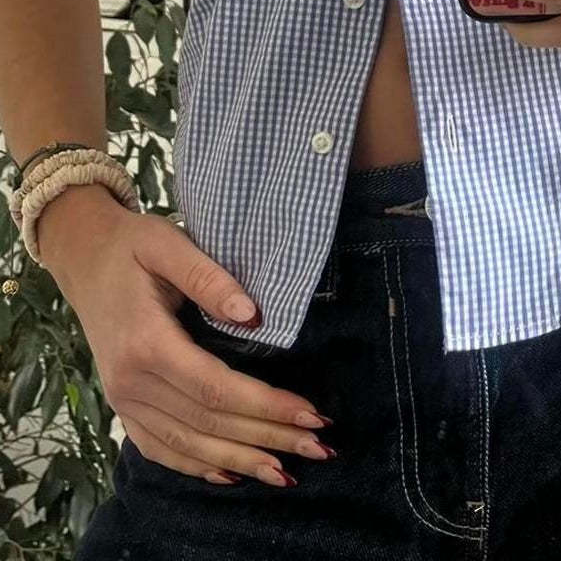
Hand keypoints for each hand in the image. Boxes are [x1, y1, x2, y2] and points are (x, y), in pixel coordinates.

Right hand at [40, 189, 333, 486]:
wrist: (83, 256)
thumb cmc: (131, 245)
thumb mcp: (167, 244)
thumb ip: (208, 278)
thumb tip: (252, 314)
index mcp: (146, 343)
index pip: (216, 387)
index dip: (266, 406)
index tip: (311, 414)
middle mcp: (131, 382)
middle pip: (209, 422)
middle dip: (267, 438)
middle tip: (318, 448)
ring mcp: (123, 399)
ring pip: (187, 444)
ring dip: (240, 461)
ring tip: (285, 473)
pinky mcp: (122, 405)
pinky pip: (159, 448)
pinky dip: (196, 466)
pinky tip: (230, 474)